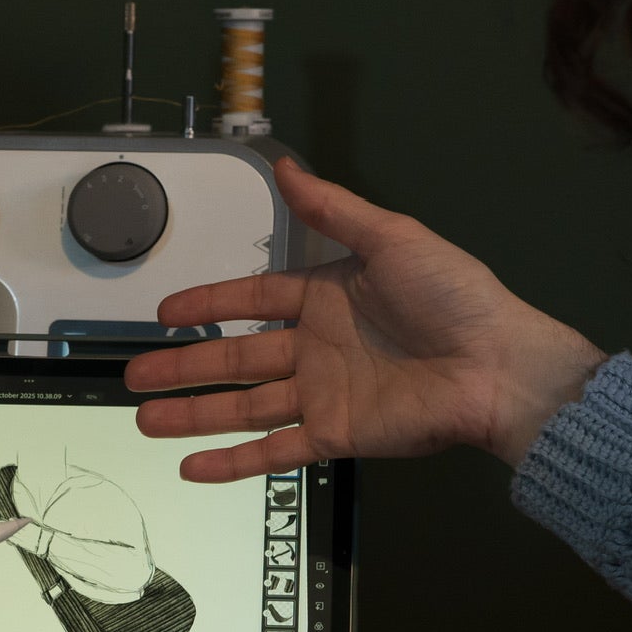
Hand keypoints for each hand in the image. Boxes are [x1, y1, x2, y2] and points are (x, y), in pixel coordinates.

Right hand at [126, 158, 605, 480]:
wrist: (497, 365)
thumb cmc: (454, 296)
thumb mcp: (392, 237)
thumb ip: (334, 209)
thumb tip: (287, 164)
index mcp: (326, 297)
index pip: (252, 301)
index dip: (208, 305)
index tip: (166, 311)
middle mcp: (316, 348)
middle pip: (234, 358)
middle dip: (182, 367)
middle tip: (134, 373)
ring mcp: (322, 395)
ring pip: (242, 406)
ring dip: (193, 413)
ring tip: (143, 419)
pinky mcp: (336, 435)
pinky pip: (275, 450)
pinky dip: (234, 462)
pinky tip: (191, 467)